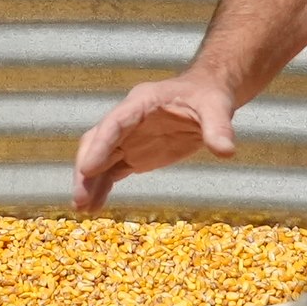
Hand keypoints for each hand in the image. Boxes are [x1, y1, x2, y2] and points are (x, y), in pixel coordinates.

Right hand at [73, 73, 239, 210]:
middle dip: (87, 170)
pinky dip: (101, 187)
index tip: (87, 169)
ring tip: (81, 209)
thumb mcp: (216, 108)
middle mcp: (128, 120)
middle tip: (80, 199)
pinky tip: (94, 206)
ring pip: (99, 159)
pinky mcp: (134, 153)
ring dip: (89, 182)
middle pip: (97, 142)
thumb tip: (226, 150)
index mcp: (141, 103)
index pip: (114, 124)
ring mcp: (128, 137)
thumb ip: (218, 128)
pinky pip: (111, 170)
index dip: (100, 146)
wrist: (207, 96)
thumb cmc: (209, 97)